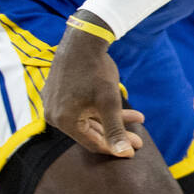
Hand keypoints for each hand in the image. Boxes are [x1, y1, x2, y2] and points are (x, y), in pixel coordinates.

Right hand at [42, 17, 144, 156]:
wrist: (83, 40)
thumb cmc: (96, 70)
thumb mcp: (109, 101)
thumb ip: (115, 129)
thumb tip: (123, 154)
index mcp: (63, 121)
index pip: (92, 143)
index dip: (114, 148)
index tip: (134, 150)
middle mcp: (54, 115)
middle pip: (91, 131)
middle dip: (118, 134)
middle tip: (139, 139)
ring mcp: (54, 103)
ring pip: (88, 118)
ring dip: (113, 119)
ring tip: (139, 117)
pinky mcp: (58, 93)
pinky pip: (82, 107)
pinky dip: (101, 109)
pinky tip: (120, 107)